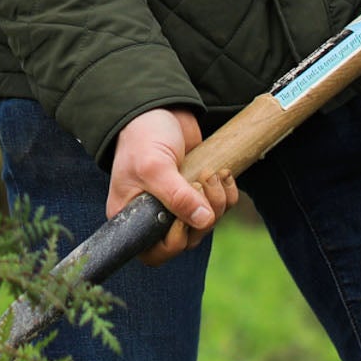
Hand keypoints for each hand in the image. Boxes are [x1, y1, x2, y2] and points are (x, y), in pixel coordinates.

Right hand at [109, 108, 239, 265]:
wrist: (160, 108)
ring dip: (218, 203)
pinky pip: (220, 207)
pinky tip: (223, 174)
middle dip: (202, 217)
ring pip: (207, 224)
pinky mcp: (198, 191)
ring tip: (213, 174)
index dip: (174, 242)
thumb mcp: (155, 166)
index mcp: (132, 217)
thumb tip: (204, 221)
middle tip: (202, 184)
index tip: (183, 218)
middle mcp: (154, 216)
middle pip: (187, 240)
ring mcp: (178, 205)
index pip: (154, 252)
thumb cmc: (144, 137)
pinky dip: (227, 194)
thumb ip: (176, 196)